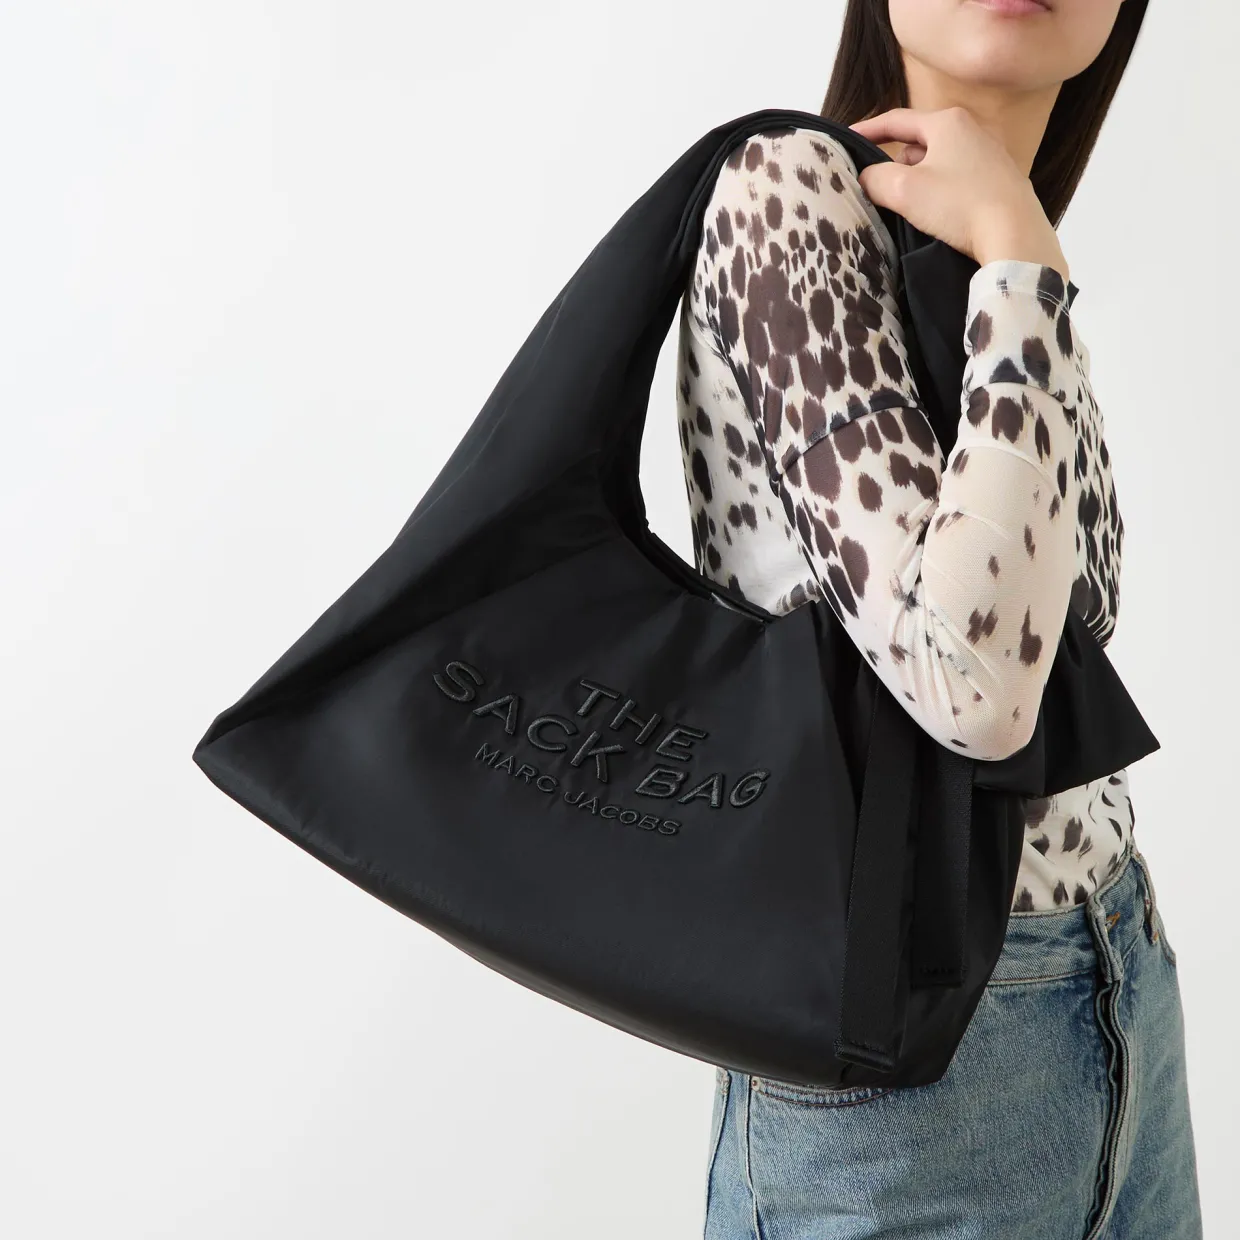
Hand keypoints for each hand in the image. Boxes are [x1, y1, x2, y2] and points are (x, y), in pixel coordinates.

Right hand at [848, 106, 1068, 281]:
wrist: (1014, 234)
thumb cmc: (958, 205)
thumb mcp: (904, 190)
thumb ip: (875, 177)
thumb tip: (866, 177)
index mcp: (947, 122)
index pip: (896, 120)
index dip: (867, 130)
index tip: (845, 139)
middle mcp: (971, 130)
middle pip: (917, 141)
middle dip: (893, 160)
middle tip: (874, 182)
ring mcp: (988, 155)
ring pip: (937, 161)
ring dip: (916, 179)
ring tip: (903, 204)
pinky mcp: (999, 181)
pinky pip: (955, 179)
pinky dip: (937, 191)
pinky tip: (934, 213)